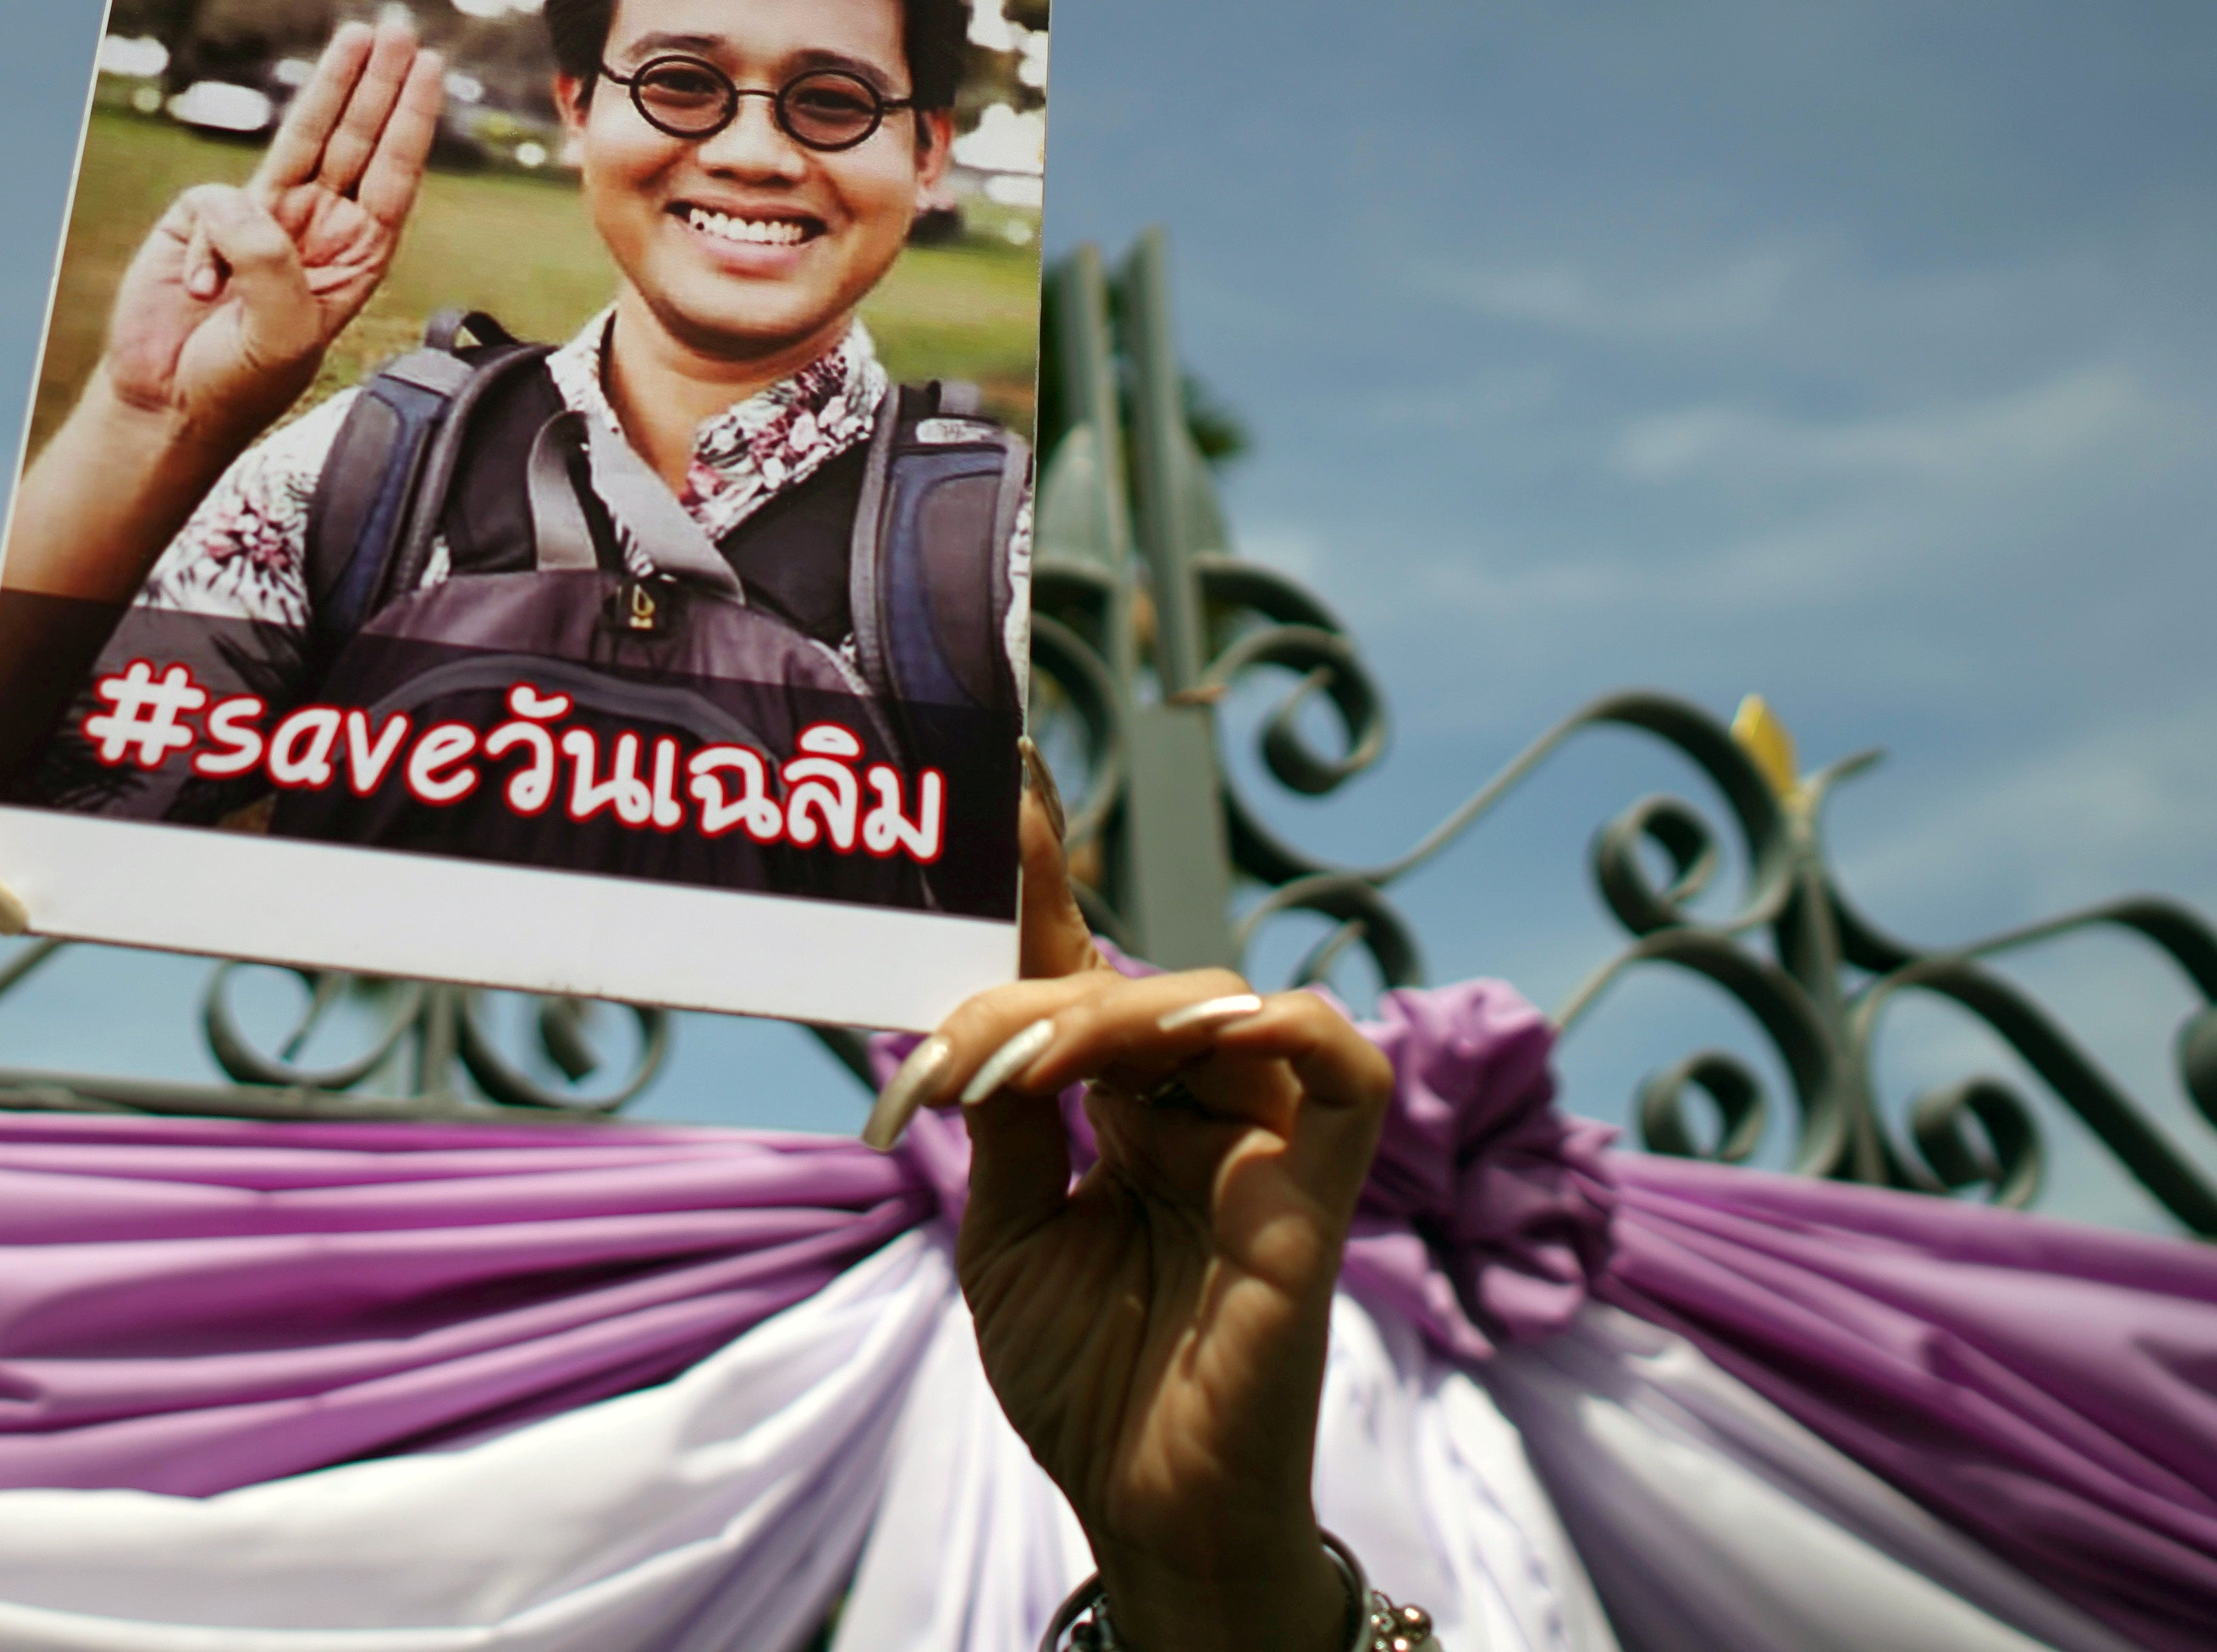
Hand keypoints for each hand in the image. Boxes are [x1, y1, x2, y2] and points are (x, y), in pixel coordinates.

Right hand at [98, 16, 447, 449]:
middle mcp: (315, 228)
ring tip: (360, 35)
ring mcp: (260, 219)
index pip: (390, 177)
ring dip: (333, 86)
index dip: (408, 121)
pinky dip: (208, 248)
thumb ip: (272, 263)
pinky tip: (200, 291)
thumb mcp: (279, 333)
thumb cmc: (237, 381)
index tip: (427, 70)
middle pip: (355, 141)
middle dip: (377, 84)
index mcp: (353, 257)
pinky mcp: (204, 220)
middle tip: (399, 32)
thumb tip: (244, 201)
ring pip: (303, 138)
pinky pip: (213, 206)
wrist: (166, 403)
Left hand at [894, 770, 1393, 1651]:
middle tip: (949, 1054)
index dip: (1043, 880)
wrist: (1146, 1511)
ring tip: (1024, 1071)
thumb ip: (1008, 1120)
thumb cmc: (1084, 1383)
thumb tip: (974, 1020)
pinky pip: (1345, 1065)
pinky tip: (1202, 1033)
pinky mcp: (1323, 1190)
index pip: (1083, 968)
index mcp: (1124, 1110)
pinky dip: (1282, 1025)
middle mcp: (1197, 1107)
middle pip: (1126, 982)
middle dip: (1028, 995)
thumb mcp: (1008, 1231)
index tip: (1003, 782)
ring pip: (1212, 1004)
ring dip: (1109, 1017)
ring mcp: (1265, 1141)